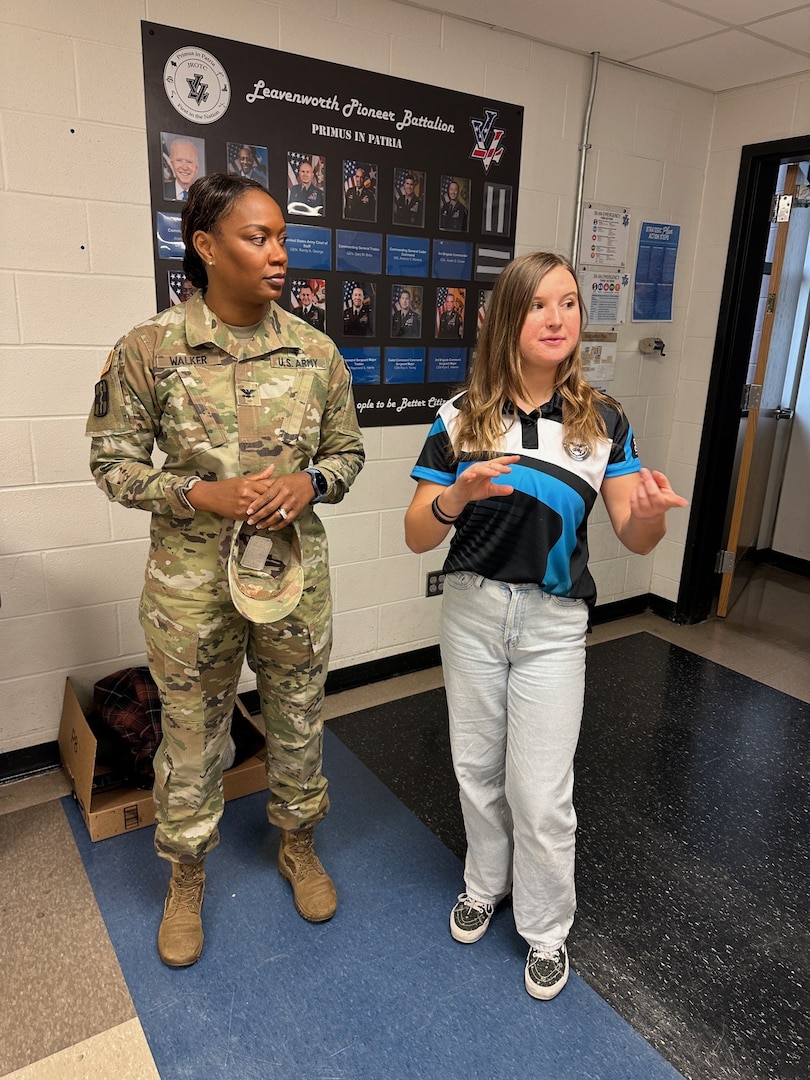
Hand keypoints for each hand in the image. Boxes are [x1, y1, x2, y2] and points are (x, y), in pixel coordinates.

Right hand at [187, 467, 312, 528]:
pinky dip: (260, 519)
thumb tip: (273, 467)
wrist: (210, 496)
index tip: (286, 493)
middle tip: (288, 505)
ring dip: (270, 514)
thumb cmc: (227, 486)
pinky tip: (268, 520)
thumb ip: (260, 476)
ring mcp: (243, 506)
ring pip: (261, 511)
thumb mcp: (243, 479)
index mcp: (248, 484)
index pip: (267, 488)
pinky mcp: (239, 515)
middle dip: (276, 503)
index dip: (277, 491)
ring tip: (281, 515)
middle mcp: (246, 494)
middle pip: (266, 500)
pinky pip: (253, 518)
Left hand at [245, 470, 314, 529]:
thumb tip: (253, 487)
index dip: (256, 505)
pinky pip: (287, 520)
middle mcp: (285, 494)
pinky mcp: (297, 510)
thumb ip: (266, 483)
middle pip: (270, 508)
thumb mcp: (279, 478)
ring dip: (267, 522)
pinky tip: (271, 527)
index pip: (265, 497)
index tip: (248, 511)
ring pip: (277, 515)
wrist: (310, 483)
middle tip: (250, 521)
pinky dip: (278, 525)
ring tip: (258, 526)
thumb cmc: (293, 480)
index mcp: (279, 485)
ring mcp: (292, 503)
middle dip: (259, 516)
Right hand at [440, 455, 519, 515]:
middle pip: (491, 465)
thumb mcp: (490, 490)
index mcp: (487, 469)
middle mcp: (480, 468)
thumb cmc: (474, 489)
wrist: (460, 495)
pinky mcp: (463, 479)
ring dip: (488, 470)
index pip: (499, 463)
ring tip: (496, 474)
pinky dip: (469, 475)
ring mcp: (471, 472)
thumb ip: (500, 489)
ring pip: (480, 469)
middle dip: (500, 467)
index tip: (517, 458)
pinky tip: (474, 476)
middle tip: (508, 470)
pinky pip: (466, 476)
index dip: (508, 460)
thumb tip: (512, 489)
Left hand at [629, 468, 687, 520]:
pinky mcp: (636, 511)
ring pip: (641, 494)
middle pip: (653, 493)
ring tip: (643, 482)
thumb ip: (662, 480)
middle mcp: (658, 508)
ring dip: (640, 485)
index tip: (683, 502)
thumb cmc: (659, 499)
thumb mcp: (665, 489)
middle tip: (645, 471)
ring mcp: (646, 511)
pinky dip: (635, 490)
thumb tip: (655, 473)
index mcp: (668, 502)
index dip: (679, 502)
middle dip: (648, 480)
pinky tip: (639, 489)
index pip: (674, 501)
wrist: (649, 515)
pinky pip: (633, 497)